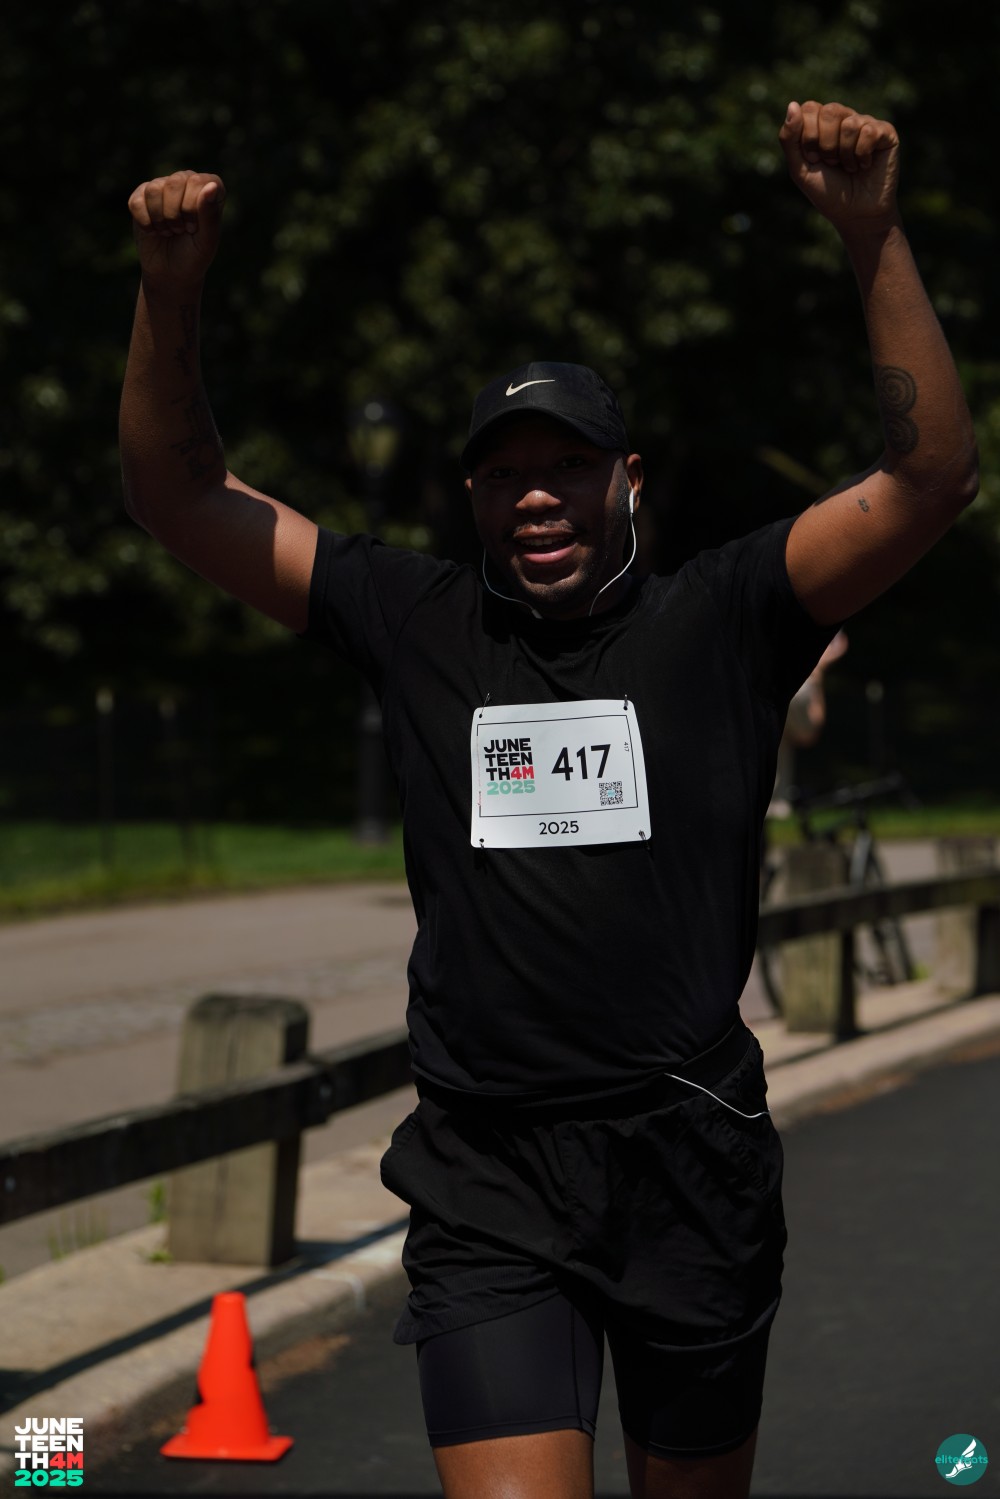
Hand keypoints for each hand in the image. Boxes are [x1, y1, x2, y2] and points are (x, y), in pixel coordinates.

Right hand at [128, 171, 225, 291]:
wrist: (170, 273)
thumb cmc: (194, 256)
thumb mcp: (207, 241)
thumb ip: (210, 214)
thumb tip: (211, 186)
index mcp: (209, 188)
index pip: (199, 182)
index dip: (193, 208)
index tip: (193, 228)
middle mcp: (186, 181)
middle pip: (175, 183)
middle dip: (175, 215)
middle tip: (180, 231)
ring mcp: (163, 186)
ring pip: (154, 190)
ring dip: (160, 220)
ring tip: (168, 232)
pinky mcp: (141, 195)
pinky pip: (137, 201)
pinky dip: (145, 223)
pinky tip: (153, 231)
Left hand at [779, 101, 898, 233]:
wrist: (855, 214)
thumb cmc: (827, 192)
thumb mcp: (800, 169)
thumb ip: (789, 139)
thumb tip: (792, 104)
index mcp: (822, 124)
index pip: (810, 108)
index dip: (808, 137)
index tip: (814, 159)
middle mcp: (844, 118)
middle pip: (830, 110)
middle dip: (826, 144)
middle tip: (832, 163)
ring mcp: (866, 123)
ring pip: (849, 123)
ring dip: (844, 154)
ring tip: (849, 167)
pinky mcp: (885, 132)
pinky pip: (869, 131)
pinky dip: (862, 154)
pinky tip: (865, 165)